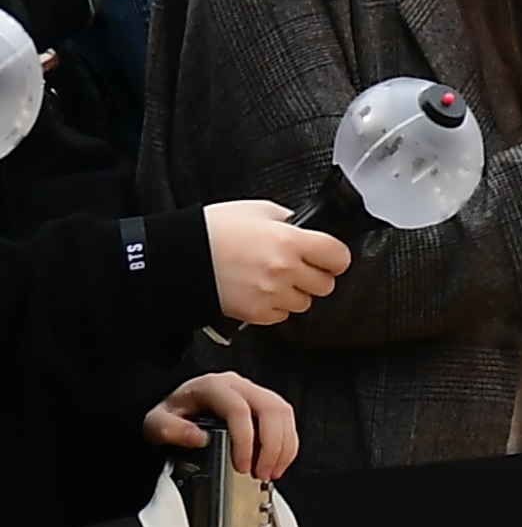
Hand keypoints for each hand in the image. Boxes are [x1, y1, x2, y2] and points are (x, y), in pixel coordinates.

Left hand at [145, 370, 299, 478]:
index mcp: (213, 387)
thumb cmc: (171, 414)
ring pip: (283, 412)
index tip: (243, 467)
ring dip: (283, 445)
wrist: (177, 406)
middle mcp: (239, 386)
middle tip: (262, 473)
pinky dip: (287, 442)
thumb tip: (197, 438)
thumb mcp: (156, 423)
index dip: (245, 440)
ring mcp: (255, 392)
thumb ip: (170, 430)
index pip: (239, 410)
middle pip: (271, 409)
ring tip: (271, 471)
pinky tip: (278, 461)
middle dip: (272, 446)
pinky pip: (286, 418)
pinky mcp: (265, 402)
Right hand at [204, 200, 348, 324]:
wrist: (178, 258)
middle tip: (301, 267)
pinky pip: (280, 317)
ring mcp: (269, 294)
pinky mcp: (253, 314)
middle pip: (325, 284)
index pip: (338, 257)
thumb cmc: (214, 230)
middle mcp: (284, 270)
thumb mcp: (259, 210)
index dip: (336, 257)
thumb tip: (303, 229)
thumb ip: (288, 221)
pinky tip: (262, 292)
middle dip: (317, 276)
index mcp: (290, 241)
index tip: (330, 256)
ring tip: (276, 279)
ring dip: (296, 293)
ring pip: (304, 303)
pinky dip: (275, 307)